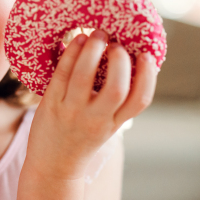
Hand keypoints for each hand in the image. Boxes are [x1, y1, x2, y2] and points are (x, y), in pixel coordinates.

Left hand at [24, 30, 157, 180]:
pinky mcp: (51, 104)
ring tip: (96, 34)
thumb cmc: (80, 138)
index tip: (146, 55)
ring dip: (92, 50)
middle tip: (116, 44)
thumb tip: (124, 63)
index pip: (140, 100)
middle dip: (120, 60)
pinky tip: (76, 41)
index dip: (148, 76)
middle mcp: (96, 119)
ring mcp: (72, 111)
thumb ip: (115, 103)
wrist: (52, 165)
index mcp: (115, 123)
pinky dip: (70, 54)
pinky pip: (61, 74)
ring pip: (84, 76)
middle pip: (116, 88)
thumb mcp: (105, 125)